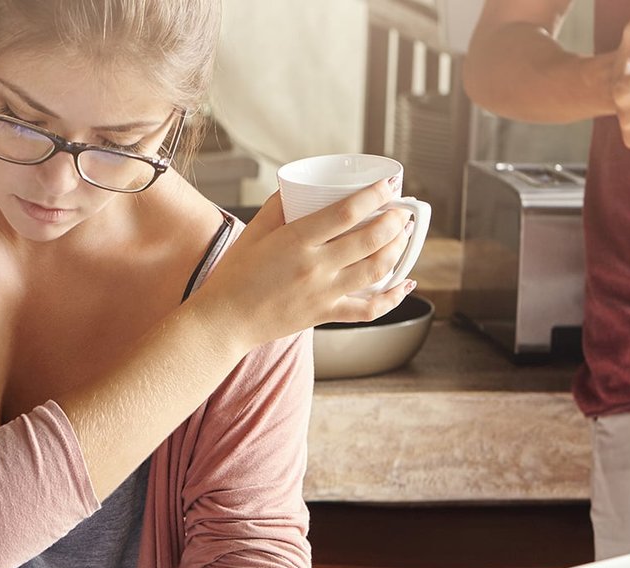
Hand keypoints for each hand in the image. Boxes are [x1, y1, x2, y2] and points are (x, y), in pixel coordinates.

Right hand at [192, 184, 415, 352]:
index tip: (389, 185)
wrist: (224, 321)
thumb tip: (301, 188)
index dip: (374, 195)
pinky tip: (405, 284)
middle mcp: (314, 267)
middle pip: (370, 239)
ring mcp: (323, 293)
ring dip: (397, 250)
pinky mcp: (325, 315)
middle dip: (394, 220)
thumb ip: (279, 207)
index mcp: (296, 241)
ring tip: (402, 236)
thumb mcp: (254, 231)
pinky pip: (368, 310)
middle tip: (402, 210)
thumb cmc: (235, 275)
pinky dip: (392, 299)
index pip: (346, 212)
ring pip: (376, 270)